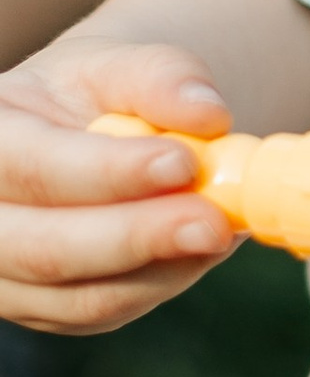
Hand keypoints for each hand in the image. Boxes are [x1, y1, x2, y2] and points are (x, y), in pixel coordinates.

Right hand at [0, 33, 237, 330]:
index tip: (183, 162)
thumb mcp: (123, 65)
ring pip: (78, 296)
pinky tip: (197, 245)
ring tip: (221, 225)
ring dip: (161, 266)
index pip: (34, 166)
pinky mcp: (39, 307)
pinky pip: (102, 311)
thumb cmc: (100, 93)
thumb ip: (162, 77)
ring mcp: (2, 273)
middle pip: (44, 249)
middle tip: (215, 222)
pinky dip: (159, 281)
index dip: (107, 172)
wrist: (88, 132)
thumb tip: (209, 114)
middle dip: (137, 237)